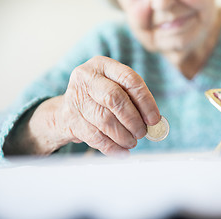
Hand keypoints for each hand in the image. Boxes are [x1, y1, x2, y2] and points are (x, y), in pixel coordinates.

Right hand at [4, 56, 160, 156]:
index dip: (145, 101)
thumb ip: (133, 99)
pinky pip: (95, 137)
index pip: (129, 79)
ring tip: (132, 142)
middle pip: (115, 98)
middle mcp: (86, 78)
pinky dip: (113, 147)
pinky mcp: (70, 120)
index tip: (154, 119)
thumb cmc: (99, 99)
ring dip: (124, 136)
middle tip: (143, 132)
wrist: (66, 111)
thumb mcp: (115, 88)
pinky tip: (123, 152)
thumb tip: (154, 121)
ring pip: (105, 120)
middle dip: (133, 120)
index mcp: (102, 65)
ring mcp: (75, 98)